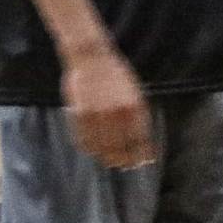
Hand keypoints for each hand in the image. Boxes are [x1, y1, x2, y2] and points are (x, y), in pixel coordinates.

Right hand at [62, 49, 154, 167]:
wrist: (91, 57)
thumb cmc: (115, 75)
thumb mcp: (135, 93)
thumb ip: (138, 117)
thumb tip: (142, 141)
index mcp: (134, 108)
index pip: (140, 140)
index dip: (141, 154)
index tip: (142, 162)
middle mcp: (117, 114)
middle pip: (121, 148)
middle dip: (124, 160)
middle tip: (125, 164)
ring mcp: (98, 115)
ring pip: (102, 148)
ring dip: (107, 157)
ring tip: (109, 160)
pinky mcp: (80, 115)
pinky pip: (85, 140)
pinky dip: (90, 148)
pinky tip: (94, 150)